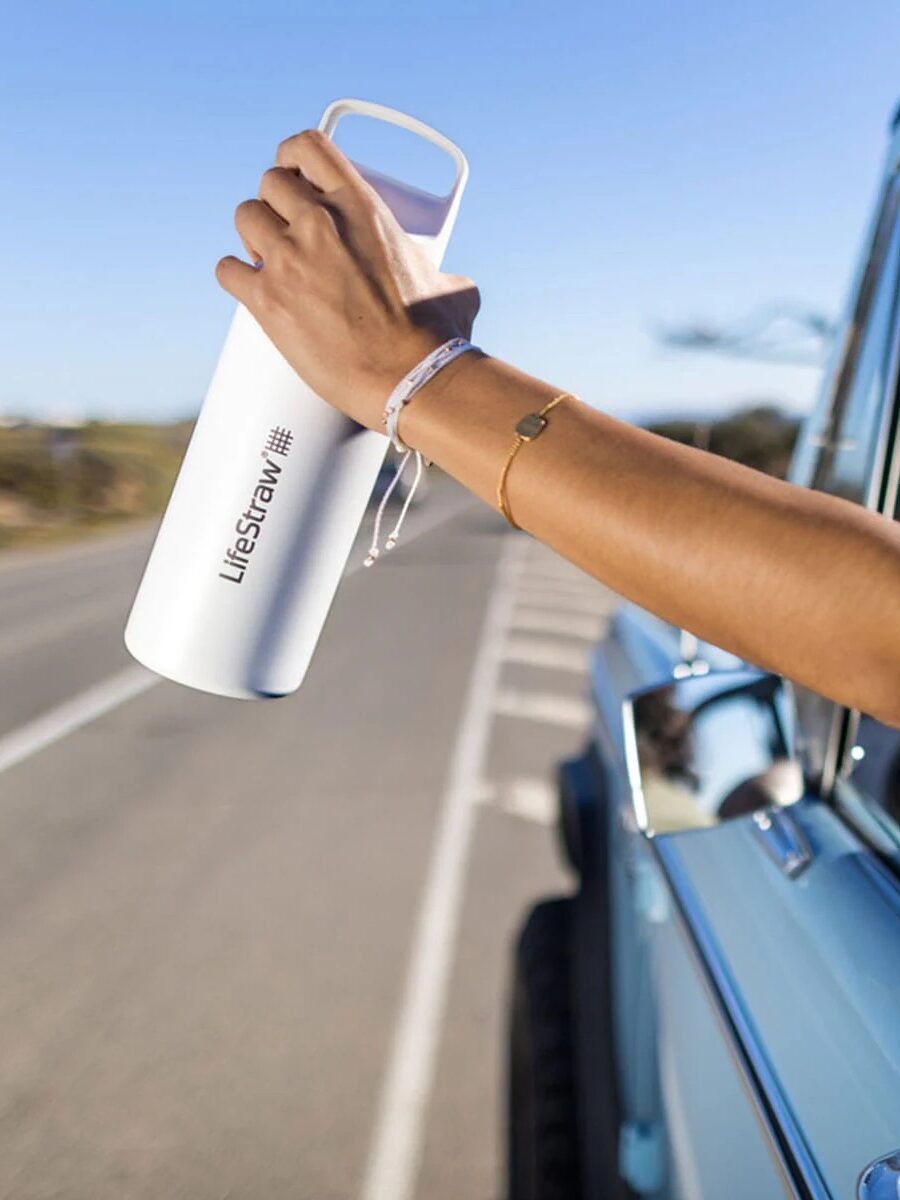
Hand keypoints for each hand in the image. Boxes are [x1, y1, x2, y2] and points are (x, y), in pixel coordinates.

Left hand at [216, 130, 479, 429]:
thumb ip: (443, 271)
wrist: (411, 377)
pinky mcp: (267, 301)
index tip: (294, 175)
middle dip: (275, 204)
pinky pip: (227, 271)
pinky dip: (235, 277)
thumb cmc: (435, 335)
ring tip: (269, 259)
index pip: (307, 147)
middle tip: (287, 231)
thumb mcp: (450, 284)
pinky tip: (247, 286)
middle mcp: (319, 223)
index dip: (293, 158)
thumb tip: (454, 284)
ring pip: (245, 218)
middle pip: (270, 183)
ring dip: (253, 236)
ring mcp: (289, 260)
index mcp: (360, 205)